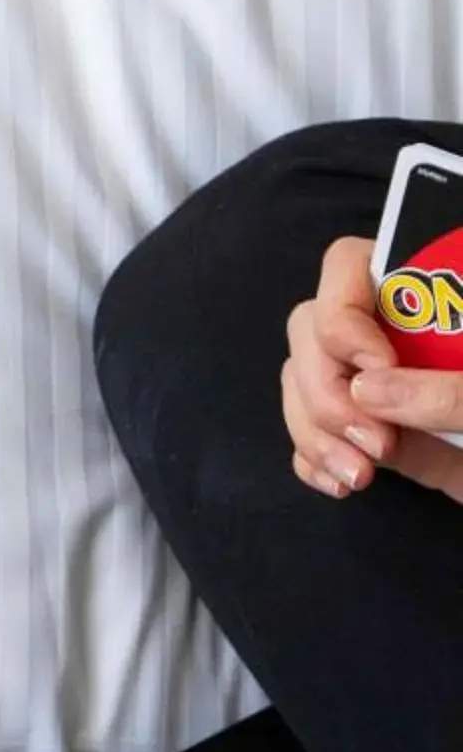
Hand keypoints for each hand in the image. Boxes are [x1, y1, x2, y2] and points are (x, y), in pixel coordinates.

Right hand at [283, 236, 462, 499]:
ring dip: (315, 429)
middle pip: (314, 328)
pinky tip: (339, 484)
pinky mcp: (384, 435)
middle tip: (370, 442)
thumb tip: (369, 389)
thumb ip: (458, 392)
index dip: (344, 310)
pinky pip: (317, 433)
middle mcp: (405, 334)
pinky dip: (315, 458)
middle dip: (323, 386)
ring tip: (356, 478)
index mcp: (443, 301)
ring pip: (304, 382)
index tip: (375, 366)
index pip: (351, 267)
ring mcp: (390, 386)